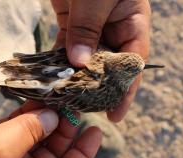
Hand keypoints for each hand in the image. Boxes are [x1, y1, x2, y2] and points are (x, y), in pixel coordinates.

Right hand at [0, 101, 101, 157]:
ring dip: (47, 118)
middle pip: (55, 152)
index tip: (94, 129)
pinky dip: (29, 115)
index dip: (84, 152)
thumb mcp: (0, 148)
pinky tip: (38, 99)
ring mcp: (10, 157)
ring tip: (58, 97)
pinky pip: (21, 128)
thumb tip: (54, 116)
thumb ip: (31, 131)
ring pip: (39, 137)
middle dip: (65, 129)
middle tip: (74, 105)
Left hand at [51, 0, 150, 121]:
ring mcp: (91, 25)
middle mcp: (114, 26)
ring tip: (65, 101)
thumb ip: (87, 28)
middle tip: (84, 111)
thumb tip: (79, 63)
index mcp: (132, 20)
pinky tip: (51, 79)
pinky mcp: (71, 22)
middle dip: (96, 88)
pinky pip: (66, 47)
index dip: (125, 89)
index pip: (132, 61)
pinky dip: (58, 62)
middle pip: (108, 64)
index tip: (114, 113)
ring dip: (74, 78)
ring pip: (85, 58)